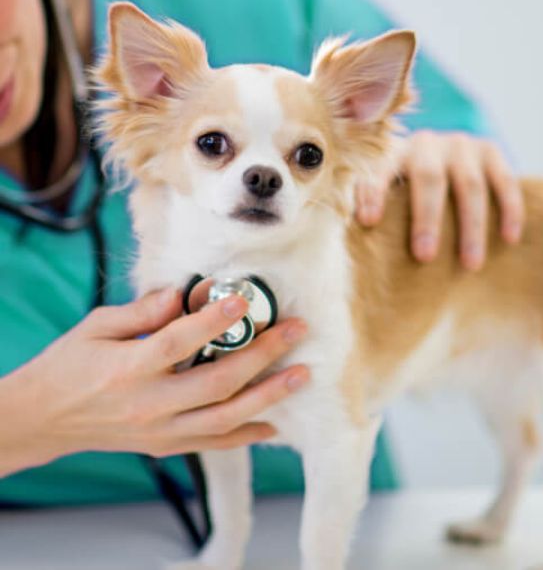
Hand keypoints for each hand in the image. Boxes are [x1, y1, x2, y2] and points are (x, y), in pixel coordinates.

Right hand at [0, 289, 307, 475]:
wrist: (43, 419)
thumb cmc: (70, 364)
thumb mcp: (96, 326)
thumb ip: (142, 310)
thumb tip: (184, 292)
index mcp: (128, 368)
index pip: (178, 342)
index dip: (214, 320)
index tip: (243, 299)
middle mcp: (148, 404)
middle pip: (216, 382)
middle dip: (263, 355)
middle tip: (296, 330)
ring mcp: (160, 431)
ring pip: (224, 418)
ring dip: (268, 396)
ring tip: (301, 375)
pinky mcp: (166, 446)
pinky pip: (214, 443)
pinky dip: (247, 435)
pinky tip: (276, 422)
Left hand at [355, 131, 524, 269]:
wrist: (449, 165)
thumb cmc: (409, 199)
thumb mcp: (391, 199)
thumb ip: (379, 214)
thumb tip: (353, 258)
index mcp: (394, 153)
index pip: (381, 169)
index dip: (374, 192)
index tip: (368, 222)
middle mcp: (428, 143)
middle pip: (428, 178)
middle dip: (427, 219)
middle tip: (424, 257)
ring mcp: (462, 145)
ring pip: (470, 185)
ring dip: (471, 227)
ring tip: (470, 265)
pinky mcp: (491, 151)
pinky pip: (505, 181)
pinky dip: (509, 210)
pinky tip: (509, 239)